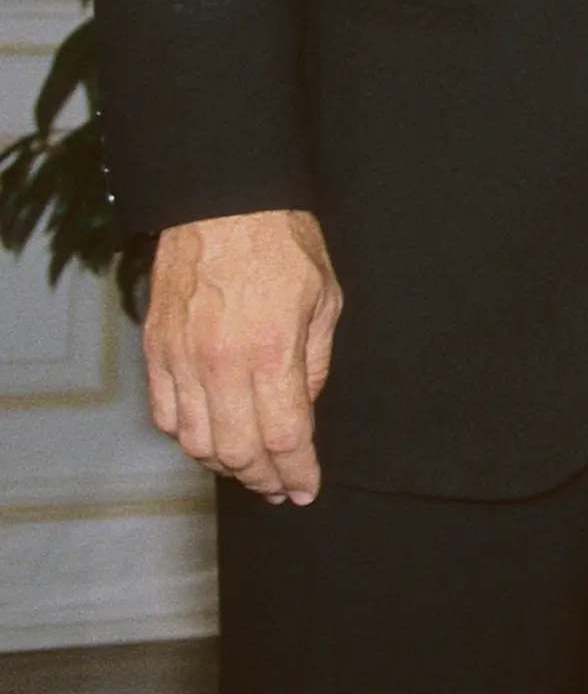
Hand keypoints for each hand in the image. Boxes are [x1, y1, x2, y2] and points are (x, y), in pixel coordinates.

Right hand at [144, 209, 340, 502]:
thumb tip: (304, 407)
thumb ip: (314, 362)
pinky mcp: (155, 350)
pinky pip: (164, 414)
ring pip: (195, 441)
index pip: (285, 436)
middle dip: (262, 478)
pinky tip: (209, 434)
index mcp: (272, 351)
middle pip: (236, 451)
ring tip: (248, 466)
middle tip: (280, 486)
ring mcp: (181, 359)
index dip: (297, 471)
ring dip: (223, 463)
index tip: (305, 488)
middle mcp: (221, 363)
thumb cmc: (283, 244)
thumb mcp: (325, 300)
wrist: (224, 204)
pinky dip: (186, 435)